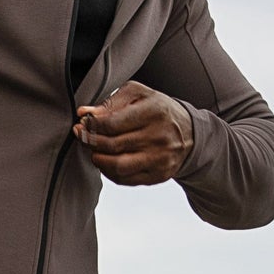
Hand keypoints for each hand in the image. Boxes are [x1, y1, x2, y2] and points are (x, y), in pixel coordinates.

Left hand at [73, 80, 193, 184]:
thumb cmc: (159, 110)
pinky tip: (106, 162)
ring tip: (94, 150)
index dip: (91, 125)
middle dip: (91, 142)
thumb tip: (85, 112)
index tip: (83, 124)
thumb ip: (111, 102)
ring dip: (98, 159)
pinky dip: (109, 172)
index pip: (112, 123)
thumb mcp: (139, 95)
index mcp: (154, 111)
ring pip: (117, 166)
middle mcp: (159, 136)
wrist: (190, 133)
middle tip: (83, 137)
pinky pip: (125, 179)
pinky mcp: (158, 175)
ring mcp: (159, 158)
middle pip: (112, 145)